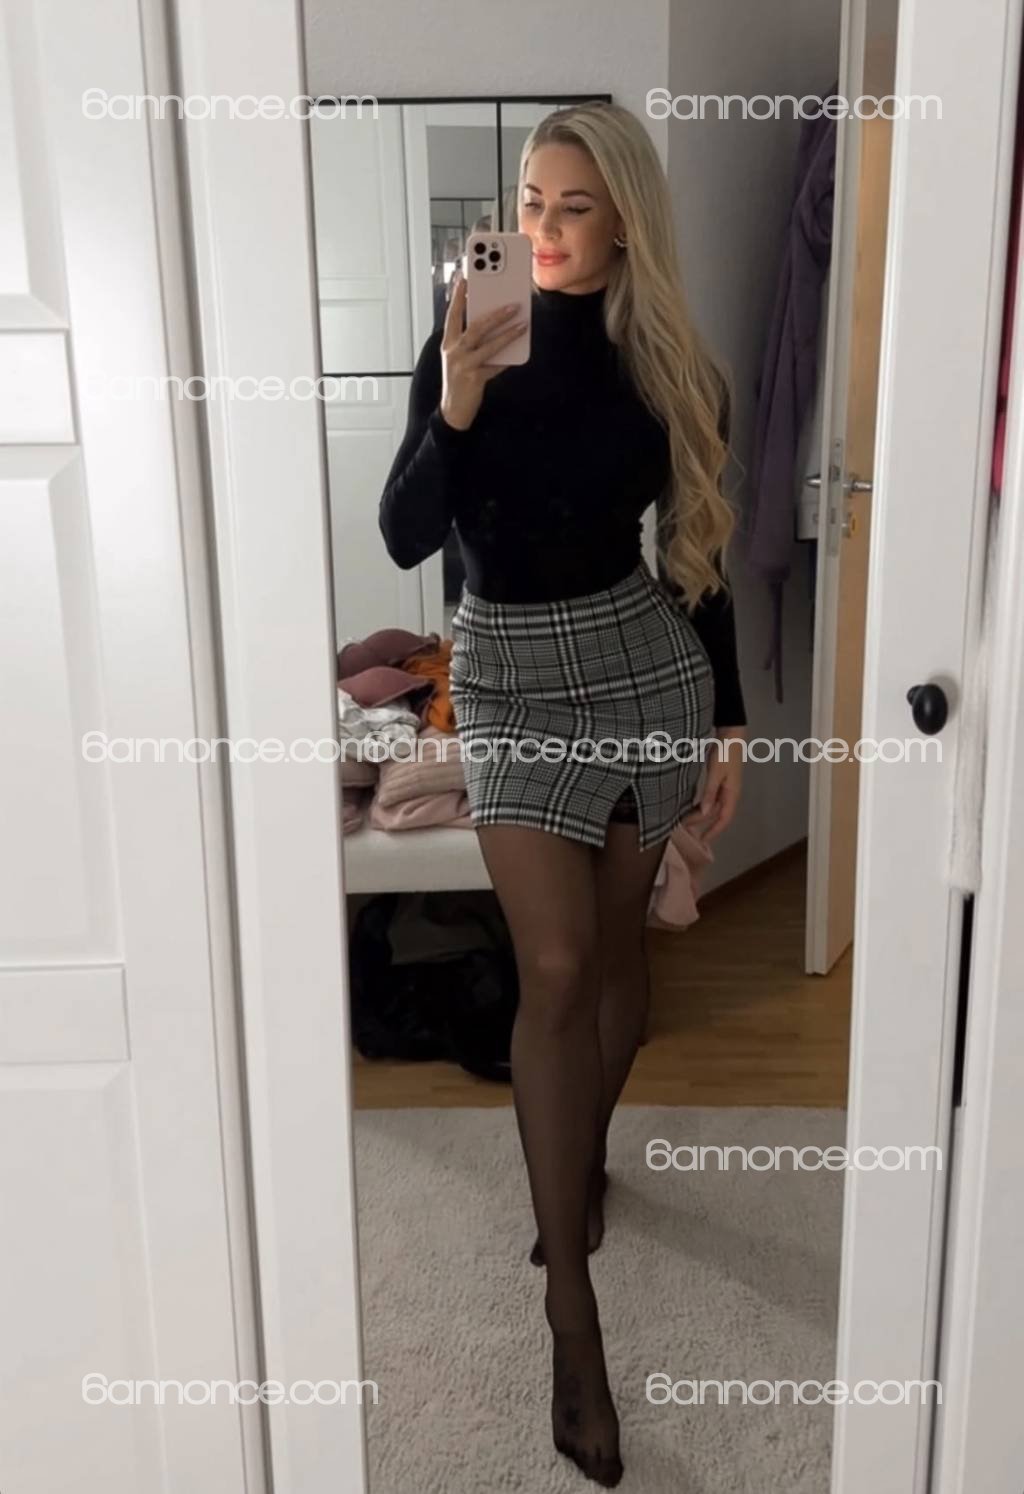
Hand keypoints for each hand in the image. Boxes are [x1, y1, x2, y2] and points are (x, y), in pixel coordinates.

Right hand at [438, 271, 526, 430]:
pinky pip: (495, 365)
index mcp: (448, 343)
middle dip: (495, 313)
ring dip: (506, 332)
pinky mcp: (473, 378)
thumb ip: (472, 342)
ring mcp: (462, 365)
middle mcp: (453, 351)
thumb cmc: (459, 381)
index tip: (464, 278)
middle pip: (475, 326)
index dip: (457, 296)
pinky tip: (519, 349)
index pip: (452, 315)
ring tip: (521, 323)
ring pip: (487, 343)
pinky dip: (507, 358)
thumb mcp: (459, 358)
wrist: (453, 411)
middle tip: (512, 303)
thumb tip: (495, 324)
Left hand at [681, 726, 744, 841]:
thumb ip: (710, 793)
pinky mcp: (720, 782)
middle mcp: (730, 794)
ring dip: (701, 816)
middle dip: (702, 824)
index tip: (701, 840)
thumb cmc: (724, 753)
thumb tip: (705, 813)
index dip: (713, 831)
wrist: (731, 735)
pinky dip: (702, 806)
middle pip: (716, 815)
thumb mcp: (716, 772)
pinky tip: (692, 808)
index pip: (724, 819)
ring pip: (713, 808)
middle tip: (684, 829)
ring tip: (685, 821)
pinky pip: (711, 799)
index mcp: (731, 794)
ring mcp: (725, 789)